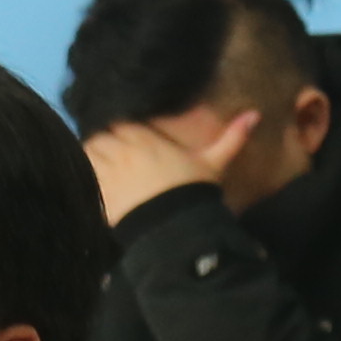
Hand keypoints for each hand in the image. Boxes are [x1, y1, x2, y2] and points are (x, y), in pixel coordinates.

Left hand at [84, 109, 261, 224]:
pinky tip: (94, 186)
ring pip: (88, 153)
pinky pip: (85, 178)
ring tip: (100, 168)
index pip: (120, 122)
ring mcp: (107, 172)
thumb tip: (256, 113)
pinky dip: (87, 179)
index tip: (123, 139)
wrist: (174, 227)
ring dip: (92, 158)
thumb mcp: (213, 163)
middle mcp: (122, 150)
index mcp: (144, 138)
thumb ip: (231, 138)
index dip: (119, 130)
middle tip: (110, 155)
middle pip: (100, 136)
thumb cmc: (193, 191)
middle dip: (103, 144)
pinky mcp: (99, 193)